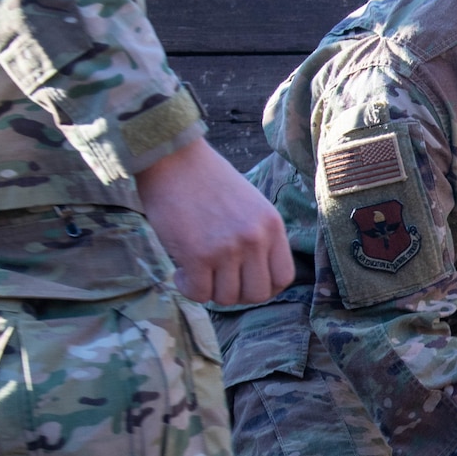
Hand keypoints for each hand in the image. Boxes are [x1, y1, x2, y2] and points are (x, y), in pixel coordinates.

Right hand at [135, 136, 294, 304]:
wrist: (173, 158)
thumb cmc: (207, 180)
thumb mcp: (251, 205)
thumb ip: (258, 236)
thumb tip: (254, 274)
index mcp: (272, 226)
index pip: (283, 277)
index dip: (265, 287)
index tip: (244, 281)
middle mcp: (255, 239)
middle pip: (257, 294)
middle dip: (236, 293)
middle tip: (217, 278)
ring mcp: (228, 249)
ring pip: (227, 298)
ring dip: (210, 290)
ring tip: (196, 270)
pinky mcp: (198, 255)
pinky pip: (199, 293)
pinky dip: (188, 288)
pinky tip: (181, 272)